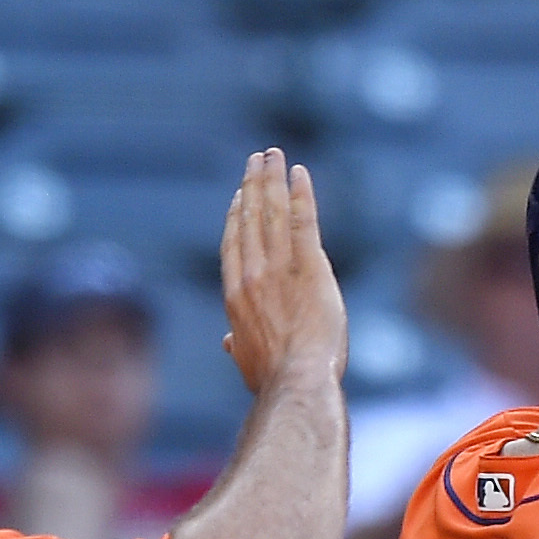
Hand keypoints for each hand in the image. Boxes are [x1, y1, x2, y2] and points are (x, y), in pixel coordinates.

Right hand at [217, 149, 342, 395]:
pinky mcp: (309, 268)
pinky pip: (304, 222)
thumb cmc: (274, 381)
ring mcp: (279, 268)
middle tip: (256, 159)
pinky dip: (301, 195)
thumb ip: (238, 346)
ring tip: (273, 155)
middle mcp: (252, 274)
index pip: (234, 244)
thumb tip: (228, 343)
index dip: (237, 215)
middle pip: (251, 218)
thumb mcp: (247, 364)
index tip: (241, 195)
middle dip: (253, 185)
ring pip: (273, 212)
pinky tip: (300, 174)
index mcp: (235, 295)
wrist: (296, 383)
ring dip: (272, 180)